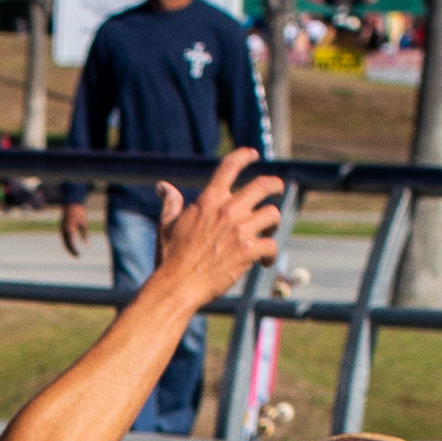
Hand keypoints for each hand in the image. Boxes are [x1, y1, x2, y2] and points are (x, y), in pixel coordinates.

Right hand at [59, 199, 88, 255]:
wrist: (72, 203)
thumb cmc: (79, 213)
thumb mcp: (84, 224)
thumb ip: (85, 235)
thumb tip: (87, 246)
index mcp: (69, 229)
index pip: (71, 243)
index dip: (74, 251)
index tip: (79, 256)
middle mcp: (63, 230)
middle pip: (66, 244)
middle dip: (71, 251)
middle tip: (77, 257)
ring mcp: (62, 228)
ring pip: (64, 241)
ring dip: (68, 248)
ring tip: (75, 253)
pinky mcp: (62, 227)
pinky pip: (64, 238)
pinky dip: (67, 243)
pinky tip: (72, 246)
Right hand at [154, 150, 280, 301]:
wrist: (178, 285)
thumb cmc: (170, 257)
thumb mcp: (167, 225)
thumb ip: (170, 203)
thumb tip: (162, 186)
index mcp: (209, 200)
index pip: (230, 166)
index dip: (244, 156)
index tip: (253, 155)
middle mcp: (228, 210)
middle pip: (263, 185)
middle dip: (275, 186)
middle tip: (278, 190)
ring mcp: (240, 230)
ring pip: (272, 215)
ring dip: (274, 223)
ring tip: (269, 232)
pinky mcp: (248, 252)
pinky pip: (272, 246)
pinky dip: (271, 254)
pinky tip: (265, 261)